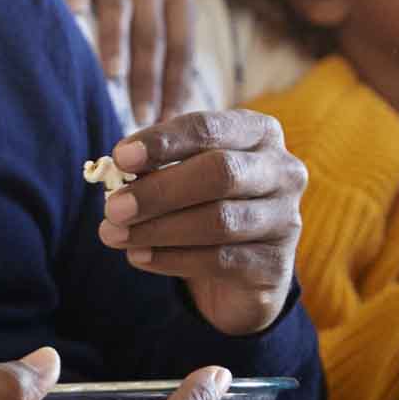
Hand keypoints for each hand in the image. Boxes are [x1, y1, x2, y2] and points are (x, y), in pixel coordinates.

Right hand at [54, 0, 195, 126]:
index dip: (175, 84)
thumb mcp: (161, 14)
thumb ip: (166, 53)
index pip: (181, 46)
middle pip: (152, 33)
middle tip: (142, 115)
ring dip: (117, 43)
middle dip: (147, 78)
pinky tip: (73, 16)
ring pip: (119, 8)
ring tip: (114, 76)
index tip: (166, 120)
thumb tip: (171, 116)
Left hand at [96, 111, 305, 335]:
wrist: (237, 271)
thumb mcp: (180, 176)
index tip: (120, 158)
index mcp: (258, 133)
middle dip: (159, 191)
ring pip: (219, 221)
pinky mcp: (276, 263)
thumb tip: (116, 170)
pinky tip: (138, 256)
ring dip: (157, 229)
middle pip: (220, 173)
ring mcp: (286, 218)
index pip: (209, 128)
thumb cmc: (202, 204)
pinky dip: (170, 258)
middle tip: (112, 208)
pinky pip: (220, 260)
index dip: (163, 141)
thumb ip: (156, 167)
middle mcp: (282, 170)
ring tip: (114, 235)